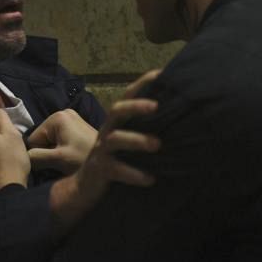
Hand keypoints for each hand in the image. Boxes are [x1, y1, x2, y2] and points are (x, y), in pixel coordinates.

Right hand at [27, 109, 97, 174]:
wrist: (115, 161)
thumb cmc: (85, 159)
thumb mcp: (59, 159)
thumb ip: (36, 157)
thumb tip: (23, 158)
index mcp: (57, 117)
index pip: (33, 139)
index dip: (39, 155)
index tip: (53, 164)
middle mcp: (63, 113)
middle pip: (42, 138)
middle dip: (48, 153)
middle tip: (63, 163)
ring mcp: (72, 119)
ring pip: (51, 140)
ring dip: (56, 153)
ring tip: (70, 161)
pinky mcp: (78, 127)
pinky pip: (61, 139)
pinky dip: (64, 150)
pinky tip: (74, 157)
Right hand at [49, 69, 162, 232]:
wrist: (85, 187)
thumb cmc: (113, 161)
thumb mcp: (126, 143)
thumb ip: (143, 130)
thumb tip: (177, 121)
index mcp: (115, 123)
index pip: (127, 97)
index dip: (142, 84)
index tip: (162, 73)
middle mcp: (107, 132)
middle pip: (117, 111)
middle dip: (135, 106)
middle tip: (157, 107)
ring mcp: (102, 150)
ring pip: (116, 139)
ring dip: (137, 140)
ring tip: (157, 145)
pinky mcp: (101, 170)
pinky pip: (117, 169)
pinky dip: (134, 174)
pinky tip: (150, 179)